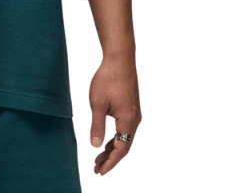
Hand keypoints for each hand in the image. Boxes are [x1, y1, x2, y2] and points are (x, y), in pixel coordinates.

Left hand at [88, 54, 141, 175]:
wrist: (119, 59)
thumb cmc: (108, 78)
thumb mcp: (97, 103)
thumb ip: (97, 126)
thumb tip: (95, 146)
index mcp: (128, 120)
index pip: (121, 149)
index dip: (111, 162)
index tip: (100, 171)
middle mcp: (135, 119)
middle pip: (124, 145)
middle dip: (110, 158)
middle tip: (96, 168)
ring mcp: (134, 113)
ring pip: (125, 137)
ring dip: (113, 148)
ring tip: (99, 157)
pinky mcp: (131, 107)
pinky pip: (125, 128)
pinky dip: (116, 137)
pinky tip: (107, 141)